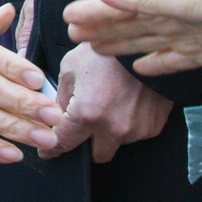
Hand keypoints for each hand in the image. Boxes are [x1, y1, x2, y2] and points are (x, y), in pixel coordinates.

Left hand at [37, 42, 173, 161]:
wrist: (147, 46)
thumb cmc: (106, 51)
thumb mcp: (71, 67)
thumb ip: (61, 97)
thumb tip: (55, 116)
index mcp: (87, 114)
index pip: (62, 144)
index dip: (51, 149)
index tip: (48, 151)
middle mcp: (112, 128)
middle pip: (95, 155)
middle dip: (86, 145)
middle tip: (83, 128)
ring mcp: (136, 130)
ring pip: (116, 144)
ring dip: (109, 132)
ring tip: (109, 104)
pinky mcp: (153, 127)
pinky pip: (134, 134)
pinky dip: (127, 124)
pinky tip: (126, 103)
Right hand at [64, 0, 201, 75]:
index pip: (116, 6)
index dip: (92, 11)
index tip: (66, 16)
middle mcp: (166, 15)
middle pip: (125, 25)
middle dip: (99, 29)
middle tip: (71, 35)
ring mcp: (183, 35)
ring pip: (141, 42)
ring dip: (118, 45)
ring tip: (94, 49)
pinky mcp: (199, 55)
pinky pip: (168, 61)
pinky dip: (153, 65)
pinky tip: (140, 69)